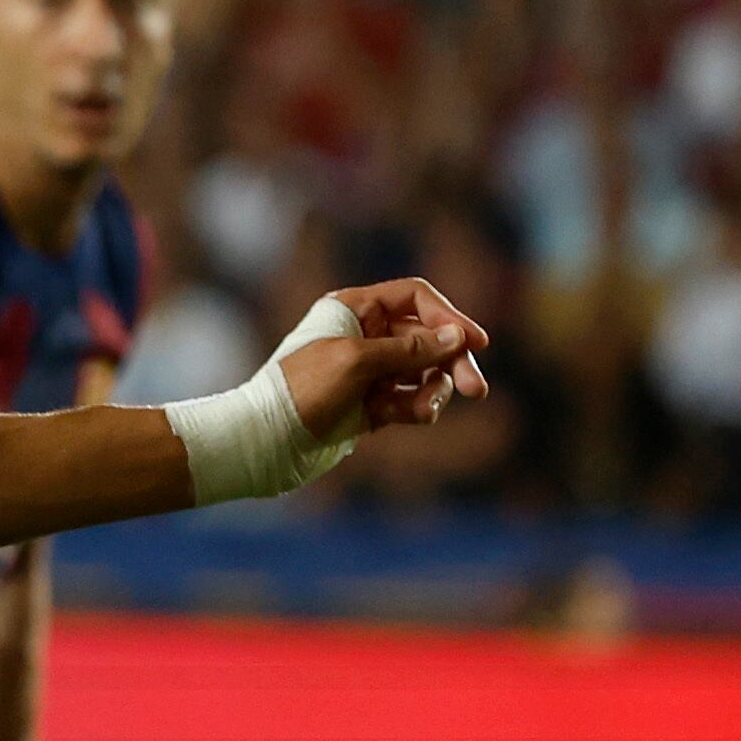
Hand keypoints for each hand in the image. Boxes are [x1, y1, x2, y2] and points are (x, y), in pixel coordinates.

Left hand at [279, 280, 492, 442]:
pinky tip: (415, 417)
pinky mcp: (369, 405)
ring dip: (432, 390)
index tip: (476, 343)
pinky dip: (417, 407)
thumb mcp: (357, 362)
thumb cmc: (301, 391)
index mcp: (353, 309)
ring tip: (423, 410)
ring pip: (423, 373)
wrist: (264, 442)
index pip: (415, 299)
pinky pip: (409, 400)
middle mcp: (363, 335)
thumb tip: (456, 336)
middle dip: (452, 362)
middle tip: (475, 390)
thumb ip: (409, 349)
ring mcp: (367, 371)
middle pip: (427, 337)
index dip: (448, 317)